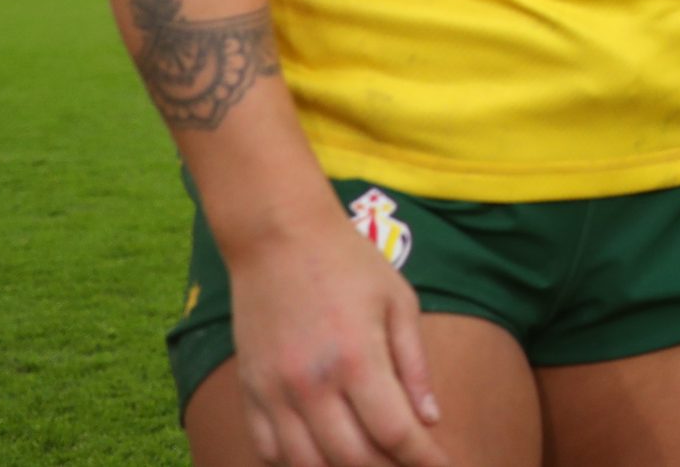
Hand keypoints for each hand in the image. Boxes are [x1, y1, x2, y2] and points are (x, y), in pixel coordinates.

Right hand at [225, 211, 449, 466]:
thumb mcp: (398, 302)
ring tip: (371, 465)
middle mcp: (312, 384)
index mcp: (357, 358)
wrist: (278, 236)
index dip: (423, 460)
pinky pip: (268, 451)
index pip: (395, 433)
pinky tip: (323, 459)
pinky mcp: (250, 392)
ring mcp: (275, 393)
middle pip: (353, 460)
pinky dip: (297, 465)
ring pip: (307, 465)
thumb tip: (430, 420)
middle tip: (408, 465)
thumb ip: (414, 365)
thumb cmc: (348, 262)